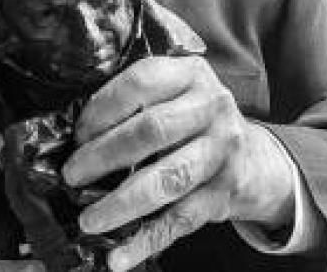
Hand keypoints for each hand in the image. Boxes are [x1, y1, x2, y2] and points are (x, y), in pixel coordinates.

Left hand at [61, 56, 295, 270]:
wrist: (253, 159)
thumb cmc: (196, 122)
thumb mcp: (177, 92)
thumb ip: (139, 99)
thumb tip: (78, 133)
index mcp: (192, 74)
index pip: (142, 82)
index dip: (103, 108)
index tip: (79, 134)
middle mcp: (212, 108)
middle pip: (153, 130)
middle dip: (104, 155)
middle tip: (73, 175)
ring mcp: (222, 151)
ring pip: (168, 179)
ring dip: (121, 203)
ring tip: (89, 219)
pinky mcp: (224, 192)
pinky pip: (180, 220)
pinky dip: (146, 240)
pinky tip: (119, 257)